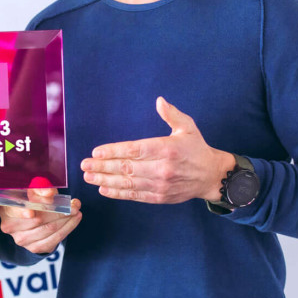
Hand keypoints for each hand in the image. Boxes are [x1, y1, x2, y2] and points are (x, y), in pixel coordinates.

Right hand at [0, 188, 81, 254]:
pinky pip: (54, 239)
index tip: (40, 207)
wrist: (30, 221)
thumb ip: (39, 189)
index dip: (25, 210)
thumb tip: (49, 193)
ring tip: (76, 211)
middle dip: (58, 211)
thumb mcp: (32, 190)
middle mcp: (9, 226)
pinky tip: (74, 220)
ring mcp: (21, 239)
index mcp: (5, 208)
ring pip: (48, 229)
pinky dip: (67, 228)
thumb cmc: (31, 200)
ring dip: (66, 219)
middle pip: (37, 219)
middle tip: (74, 205)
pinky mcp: (34, 248)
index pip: (15, 209)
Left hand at [81, 97, 234, 203]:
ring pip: (128, 183)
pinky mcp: (160, 197)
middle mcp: (162, 168)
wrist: (212, 176)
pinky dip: (118, 193)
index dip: (114, 151)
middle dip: (103, 167)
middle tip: (85, 165)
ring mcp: (160, 184)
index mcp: (167, 149)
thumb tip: (159, 100)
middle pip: (127, 168)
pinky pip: (135, 195)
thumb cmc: (197, 148)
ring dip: (106, 180)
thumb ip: (171, 114)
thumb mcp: (188, 127)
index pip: (135, 150)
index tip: (96, 152)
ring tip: (89, 176)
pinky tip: (104, 189)